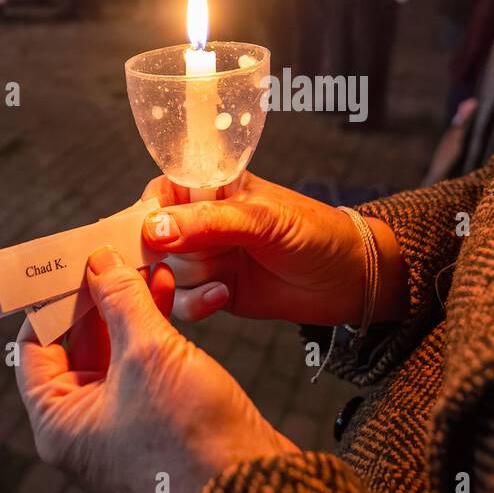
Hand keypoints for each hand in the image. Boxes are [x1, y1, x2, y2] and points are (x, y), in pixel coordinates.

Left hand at [16, 247, 296, 492]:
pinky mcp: (156, 415)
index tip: (69, 262)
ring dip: (129, 306)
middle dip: (97, 296)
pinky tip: (168, 293)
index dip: (52, 300)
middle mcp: (84, 424)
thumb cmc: (191, 439)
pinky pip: (143, 362)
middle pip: (76, 344)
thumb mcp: (149, 354)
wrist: (249, 480)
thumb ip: (121, 300)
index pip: (34, 346)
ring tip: (147, 265)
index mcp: (59, 421)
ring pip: (115, 349)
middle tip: (110, 255)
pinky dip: (152, 327)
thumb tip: (100, 262)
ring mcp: (120, 422)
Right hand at [139, 172, 407, 325]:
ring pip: (164, 273)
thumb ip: (210, 222)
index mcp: (212, 189)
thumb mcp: (265, 220)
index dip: (147, 211)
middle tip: (187, 262)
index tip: (145, 232)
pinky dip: (196, 303)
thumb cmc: (315, 233)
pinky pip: (181, 300)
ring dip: (186, 281)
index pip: (161, 191)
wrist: (348, 279)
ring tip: (221, 278)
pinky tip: (224, 296)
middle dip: (164, 255)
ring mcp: (206, 257)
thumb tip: (154, 228)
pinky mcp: (212, 290)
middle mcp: (202, 222)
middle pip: (152, 238)